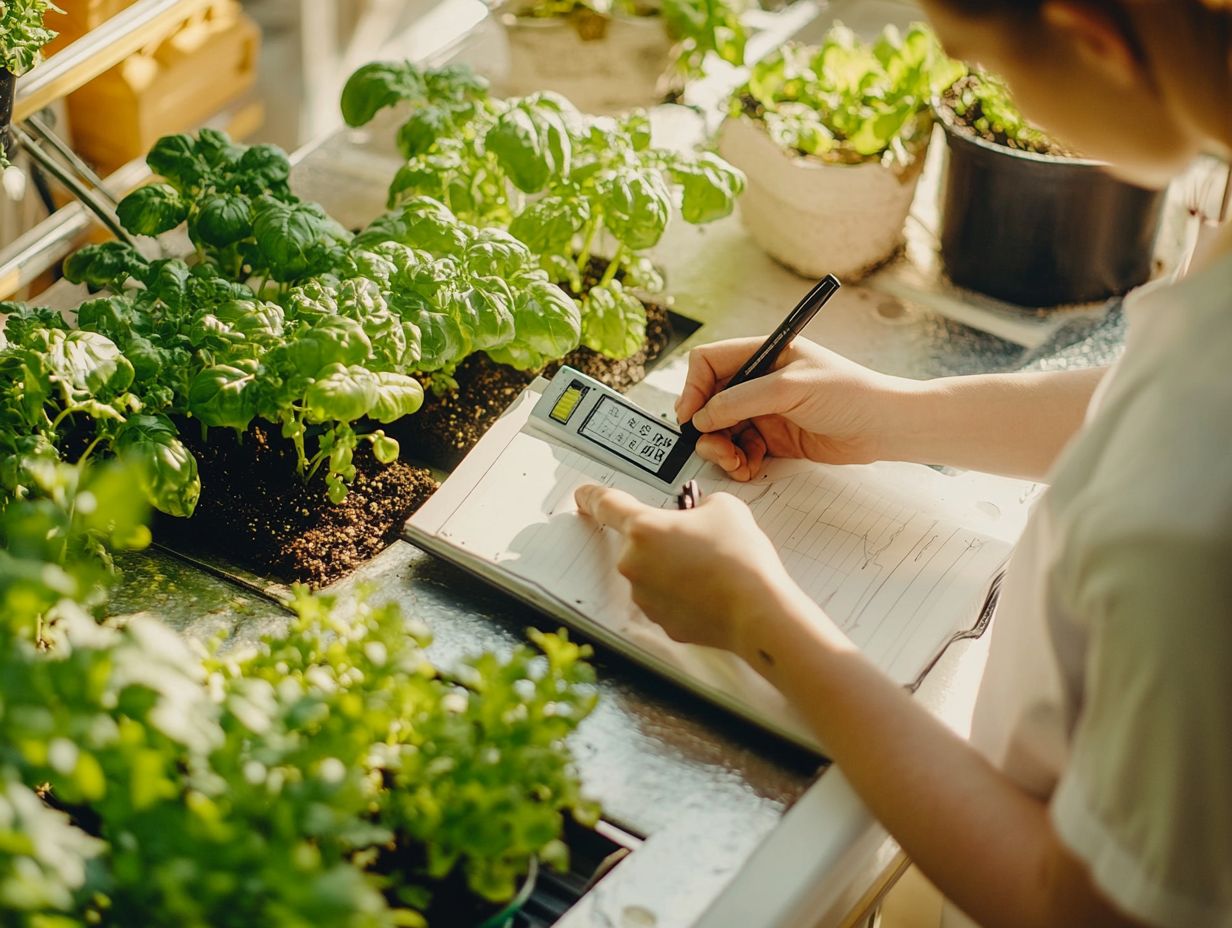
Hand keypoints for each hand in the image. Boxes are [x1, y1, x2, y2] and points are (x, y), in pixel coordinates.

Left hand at [573, 484, 802, 658]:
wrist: (758, 609)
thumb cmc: (741, 557)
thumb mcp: (723, 507)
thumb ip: (699, 504)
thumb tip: (695, 515)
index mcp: (643, 528)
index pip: (606, 505)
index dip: (592, 496)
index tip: (582, 496)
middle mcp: (635, 564)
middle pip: (640, 543)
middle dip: (664, 539)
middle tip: (698, 541)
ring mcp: (645, 597)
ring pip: (653, 572)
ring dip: (673, 567)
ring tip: (712, 568)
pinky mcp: (661, 621)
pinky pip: (666, 599)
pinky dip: (683, 593)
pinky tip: (710, 591)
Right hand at [675, 337, 911, 480]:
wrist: (885, 427)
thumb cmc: (849, 394)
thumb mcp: (790, 389)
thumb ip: (742, 400)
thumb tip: (702, 416)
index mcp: (763, 354)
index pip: (709, 362)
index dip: (693, 387)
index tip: (690, 415)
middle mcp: (759, 381)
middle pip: (709, 401)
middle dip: (706, 427)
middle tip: (714, 448)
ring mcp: (765, 411)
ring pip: (721, 430)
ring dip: (721, 449)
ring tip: (736, 463)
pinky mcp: (774, 439)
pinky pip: (740, 450)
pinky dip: (738, 462)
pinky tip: (750, 467)